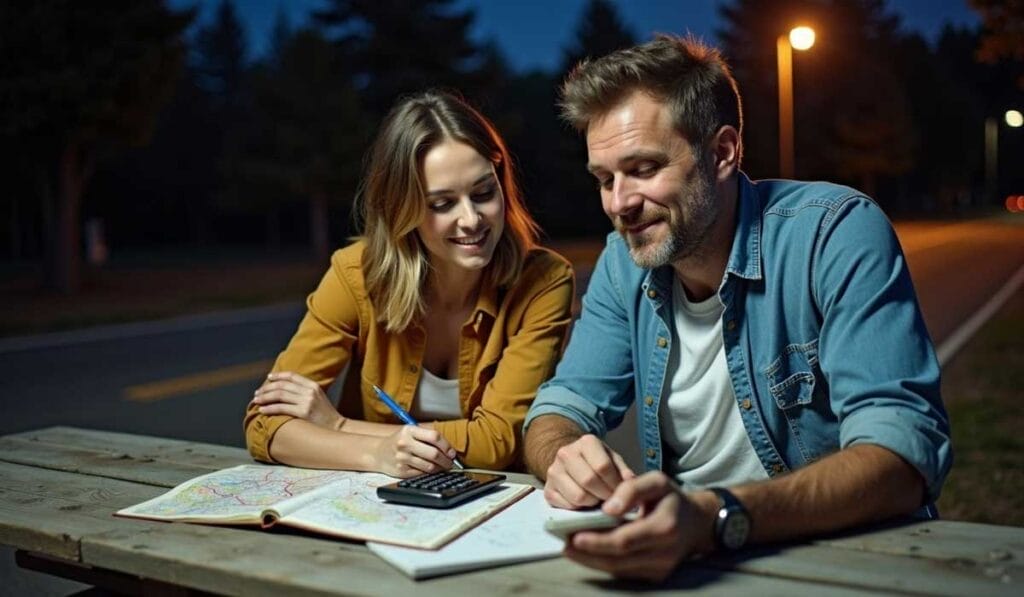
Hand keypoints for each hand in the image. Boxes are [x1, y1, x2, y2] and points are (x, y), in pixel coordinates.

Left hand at [251, 372, 343, 429]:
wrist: (337, 428)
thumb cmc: (325, 416)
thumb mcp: (318, 398)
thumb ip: (304, 392)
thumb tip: (284, 390)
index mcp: (313, 386)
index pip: (292, 376)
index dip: (278, 376)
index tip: (268, 378)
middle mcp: (310, 391)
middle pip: (283, 385)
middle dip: (267, 388)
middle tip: (257, 393)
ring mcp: (307, 401)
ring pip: (280, 395)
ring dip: (265, 397)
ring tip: (256, 400)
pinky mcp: (304, 413)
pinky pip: (281, 408)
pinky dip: (270, 408)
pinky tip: (262, 410)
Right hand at [372, 425, 457, 477]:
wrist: (378, 453)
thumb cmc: (399, 442)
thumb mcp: (410, 432)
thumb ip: (427, 436)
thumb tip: (449, 448)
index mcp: (409, 430)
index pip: (434, 437)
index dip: (447, 446)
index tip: (452, 452)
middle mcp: (405, 443)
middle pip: (434, 453)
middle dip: (446, 460)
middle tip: (451, 462)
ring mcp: (402, 458)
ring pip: (430, 466)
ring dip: (440, 468)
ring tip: (443, 467)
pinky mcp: (402, 471)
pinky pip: (422, 474)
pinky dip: (430, 474)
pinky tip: (432, 470)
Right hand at [544, 434, 634, 508]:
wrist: (571, 461)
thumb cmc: (597, 461)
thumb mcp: (613, 460)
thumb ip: (623, 471)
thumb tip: (630, 483)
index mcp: (586, 442)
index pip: (603, 467)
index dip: (615, 484)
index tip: (621, 491)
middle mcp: (565, 453)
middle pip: (589, 481)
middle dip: (604, 495)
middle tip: (610, 498)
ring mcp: (553, 471)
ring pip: (578, 496)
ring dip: (592, 502)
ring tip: (597, 499)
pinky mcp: (547, 490)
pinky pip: (567, 506)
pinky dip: (579, 509)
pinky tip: (585, 502)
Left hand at [564, 471, 715, 581]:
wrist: (697, 523)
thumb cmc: (672, 499)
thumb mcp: (657, 481)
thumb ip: (632, 488)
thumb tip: (608, 507)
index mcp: (665, 528)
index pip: (625, 540)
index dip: (598, 541)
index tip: (574, 537)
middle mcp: (664, 553)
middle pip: (618, 559)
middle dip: (588, 554)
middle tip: (565, 545)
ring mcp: (660, 568)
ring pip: (619, 569)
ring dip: (592, 561)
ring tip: (570, 549)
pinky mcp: (656, 576)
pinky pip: (625, 572)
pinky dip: (604, 564)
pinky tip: (587, 554)